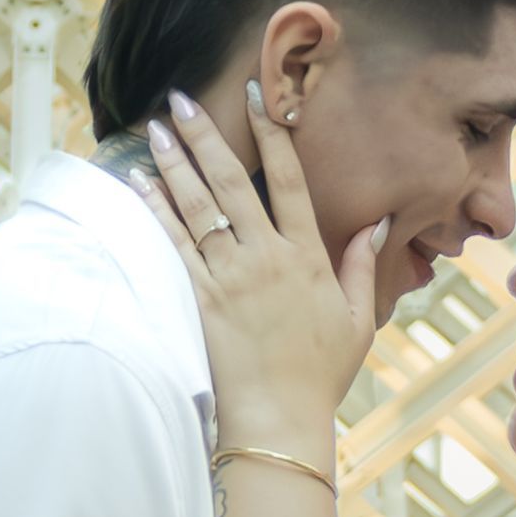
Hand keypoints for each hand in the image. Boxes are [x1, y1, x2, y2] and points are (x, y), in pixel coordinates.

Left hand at [134, 88, 388, 440]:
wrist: (279, 419)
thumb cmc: (321, 375)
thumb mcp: (358, 321)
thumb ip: (362, 267)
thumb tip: (376, 222)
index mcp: (308, 257)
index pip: (290, 179)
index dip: (272, 133)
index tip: (258, 97)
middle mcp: (267, 257)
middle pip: (232, 182)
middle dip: (205, 136)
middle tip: (181, 100)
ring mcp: (231, 277)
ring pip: (198, 207)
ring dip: (173, 164)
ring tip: (154, 129)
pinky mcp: (200, 300)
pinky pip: (174, 246)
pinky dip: (155, 211)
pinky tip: (139, 183)